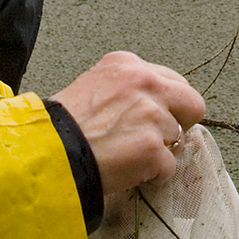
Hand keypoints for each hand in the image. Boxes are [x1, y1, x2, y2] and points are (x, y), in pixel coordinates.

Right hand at [51, 51, 205, 195]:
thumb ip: (127, 88)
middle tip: (156, 136)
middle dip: (179, 122)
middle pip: (191, 102)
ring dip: (157, 150)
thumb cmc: (64, 125)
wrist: (47, 153)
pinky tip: (128, 169)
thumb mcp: (94, 85)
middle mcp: (144, 83)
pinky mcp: (152, 148)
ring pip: (176, 138)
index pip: (172, 80)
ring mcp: (151, 115)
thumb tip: (154, 103)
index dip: (167, 103)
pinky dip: (152, 173)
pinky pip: (168, 166)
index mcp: (128, 65)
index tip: (157, 115)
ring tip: (126, 154)